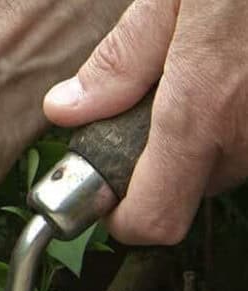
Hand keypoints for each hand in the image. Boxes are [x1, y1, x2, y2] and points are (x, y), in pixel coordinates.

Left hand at [44, 0, 247, 244]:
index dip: (125, 219)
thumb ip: (121, 60)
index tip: (108, 199)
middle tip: (150, 101)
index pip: (155, 219)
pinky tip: (238, 66)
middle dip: (161, 156)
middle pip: (190, 187)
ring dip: (208, 131)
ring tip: (210, 65)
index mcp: (201, 110)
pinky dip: (241, 114)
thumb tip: (69, 109)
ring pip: (230, 161)